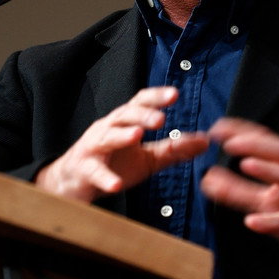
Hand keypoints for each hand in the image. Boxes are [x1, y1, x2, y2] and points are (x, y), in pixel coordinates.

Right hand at [36, 86, 207, 202]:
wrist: (74, 182)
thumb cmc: (113, 163)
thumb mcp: (147, 157)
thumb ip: (173, 149)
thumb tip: (204, 141)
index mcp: (124, 121)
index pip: (140, 102)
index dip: (156, 96)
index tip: (175, 94)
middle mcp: (108, 127)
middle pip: (124, 114)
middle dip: (142, 114)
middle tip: (160, 118)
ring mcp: (93, 146)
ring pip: (107, 136)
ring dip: (122, 135)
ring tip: (137, 136)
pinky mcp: (83, 169)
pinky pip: (94, 172)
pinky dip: (105, 178)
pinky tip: (116, 184)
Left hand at [201, 118, 278, 278]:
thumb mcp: (265, 200)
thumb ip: (236, 190)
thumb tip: (206, 180)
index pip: (267, 139)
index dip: (243, 131)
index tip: (217, 128)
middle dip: (257, 144)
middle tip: (229, 143)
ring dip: (269, 170)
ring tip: (245, 165)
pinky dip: (274, 221)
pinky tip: (251, 222)